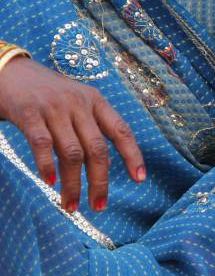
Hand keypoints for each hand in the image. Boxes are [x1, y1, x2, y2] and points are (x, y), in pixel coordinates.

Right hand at [0, 58, 144, 211]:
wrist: (7, 70)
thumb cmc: (44, 93)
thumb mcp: (75, 103)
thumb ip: (90, 129)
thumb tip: (106, 165)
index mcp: (96, 101)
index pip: (121, 131)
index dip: (133, 155)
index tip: (140, 179)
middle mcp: (79, 103)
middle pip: (97, 149)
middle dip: (100, 181)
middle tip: (99, 206)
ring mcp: (54, 107)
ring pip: (72, 152)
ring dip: (73, 183)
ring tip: (71, 205)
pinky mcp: (29, 113)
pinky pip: (43, 144)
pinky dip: (47, 165)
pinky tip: (50, 183)